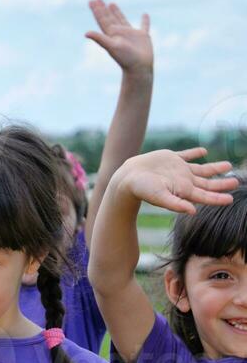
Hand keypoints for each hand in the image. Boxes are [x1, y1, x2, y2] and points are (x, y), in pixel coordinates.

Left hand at [84, 0, 151, 75]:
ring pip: (122, 19)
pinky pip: (144, 26)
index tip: (91, 1)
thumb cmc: (125, 58)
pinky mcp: (143, 36)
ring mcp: (131, 34)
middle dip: (103, 9)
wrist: (139, 68)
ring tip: (111, 3)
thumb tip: (86, 33)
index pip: (102, 19)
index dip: (97, 10)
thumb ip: (100, 39)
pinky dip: (145, 21)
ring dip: (117, 12)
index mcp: (111, 34)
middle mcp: (119, 33)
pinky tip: (145, 15)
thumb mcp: (112, 47)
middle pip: (109, 18)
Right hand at [118, 148, 237, 214]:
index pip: (205, 196)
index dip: (218, 197)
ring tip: (228, 166)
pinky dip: (195, 153)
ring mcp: (178, 169)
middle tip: (236, 181)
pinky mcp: (170, 158)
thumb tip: (193, 212)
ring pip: (201, 169)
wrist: (126, 177)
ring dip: (214, 168)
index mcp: (183, 191)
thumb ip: (176, 204)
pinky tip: (203, 151)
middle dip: (222, 183)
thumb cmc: (142, 189)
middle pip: (207, 183)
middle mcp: (183, 181)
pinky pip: (186, 155)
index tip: (231, 198)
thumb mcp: (159, 197)